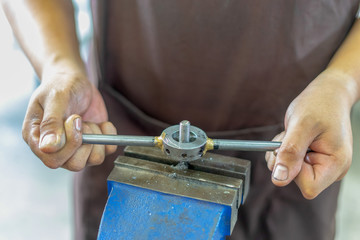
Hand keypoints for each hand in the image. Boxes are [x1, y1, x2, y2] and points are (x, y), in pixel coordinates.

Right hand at [22, 60, 116, 170]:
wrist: (74, 80)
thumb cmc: (59, 86)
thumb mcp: (55, 98)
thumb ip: (51, 122)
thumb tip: (48, 148)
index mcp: (38, 139)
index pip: (52, 159)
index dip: (68, 145)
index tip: (74, 120)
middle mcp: (56, 148)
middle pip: (74, 164)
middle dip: (84, 142)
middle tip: (81, 120)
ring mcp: (76, 147)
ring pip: (92, 160)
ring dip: (96, 139)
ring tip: (88, 122)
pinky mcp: (93, 143)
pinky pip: (107, 151)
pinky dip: (109, 136)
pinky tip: (101, 123)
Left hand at [265, 70, 353, 198]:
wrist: (328, 93)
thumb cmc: (319, 104)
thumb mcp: (301, 126)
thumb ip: (290, 153)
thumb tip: (278, 180)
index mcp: (336, 164)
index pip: (308, 187)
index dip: (293, 170)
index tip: (292, 148)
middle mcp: (332, 169)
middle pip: (296, 180)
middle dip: (285, 158)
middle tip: (290, 137)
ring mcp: (322, 165)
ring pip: (289, 171)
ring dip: (283, 152)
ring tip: (293, 133)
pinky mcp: (313, 160)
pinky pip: (289, 163)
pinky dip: (284, 150)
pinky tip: (293, 136)